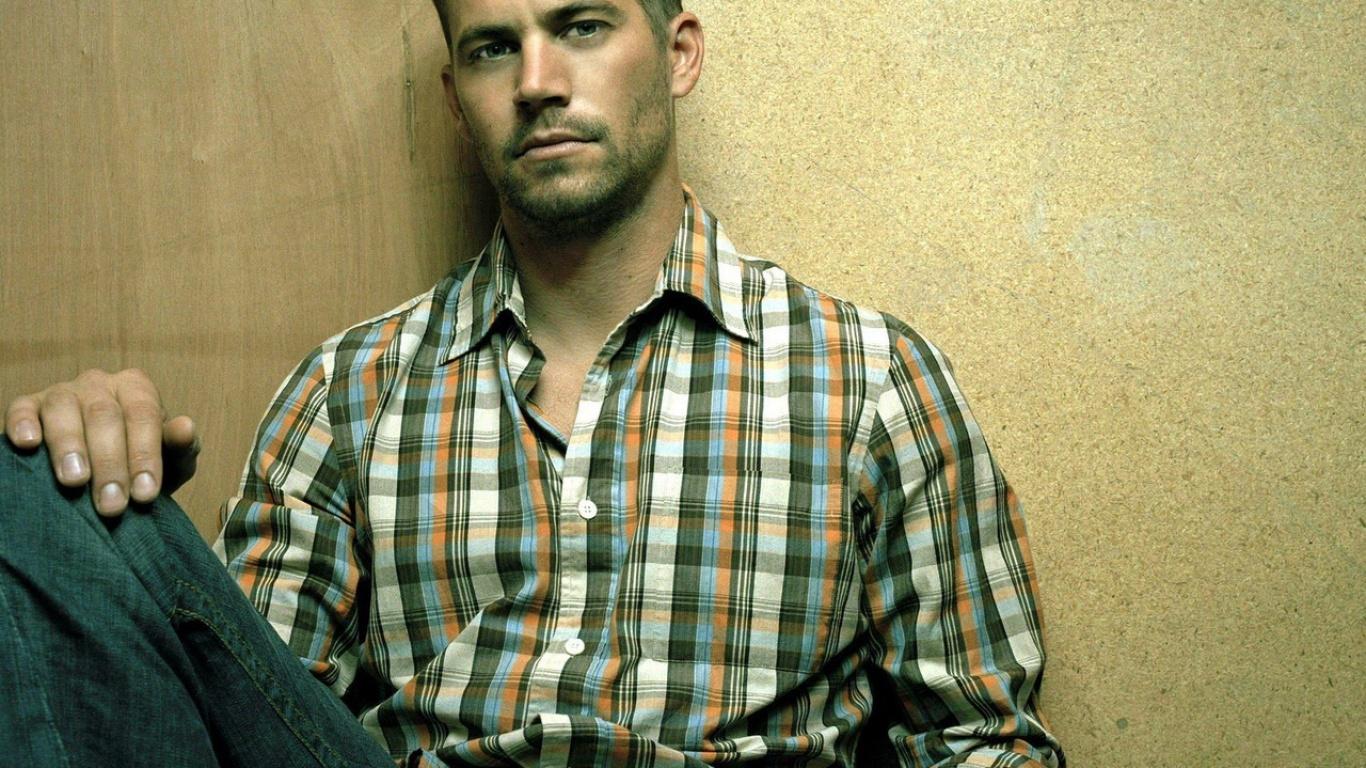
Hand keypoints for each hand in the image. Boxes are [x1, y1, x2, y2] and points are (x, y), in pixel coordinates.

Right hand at [5, 369, 199, 516]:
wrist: (104, 475)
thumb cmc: (140, 466)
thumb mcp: (171, 462)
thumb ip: (181, 447)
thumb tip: (185, 427)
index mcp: (137, 389)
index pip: (144, 416)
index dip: (145, 455)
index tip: (145, 495)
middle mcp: (99, 384)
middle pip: (104, 415)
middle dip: (110, 463)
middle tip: (112, 505)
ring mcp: (61, 392)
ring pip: (63, 409)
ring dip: (69, 446)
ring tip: (74, 481)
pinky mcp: (29, 406)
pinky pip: (22, 408)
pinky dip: (23, 424)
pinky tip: (28, 446)